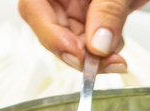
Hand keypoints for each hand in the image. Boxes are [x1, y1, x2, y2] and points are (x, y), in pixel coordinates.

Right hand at [18, 0, 149, 71]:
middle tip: (104, 63)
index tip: (78, 55)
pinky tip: (116, 47)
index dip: (51, 35)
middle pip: (51, 31)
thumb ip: (108, 12)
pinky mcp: (86, 20)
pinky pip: (87, 45)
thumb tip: (99, 46)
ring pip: (69, 44)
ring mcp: (70, 8)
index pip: (33, 8)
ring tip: (115, 57)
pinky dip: (102, 53)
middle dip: (77, 53)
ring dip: (93, 58)